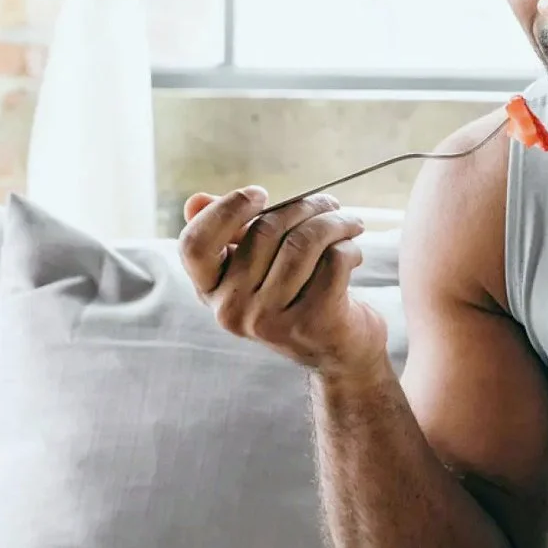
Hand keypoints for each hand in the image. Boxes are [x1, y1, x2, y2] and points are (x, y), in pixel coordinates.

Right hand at [179, 187, 385, 373]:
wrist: (337, 353)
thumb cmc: (295, 297)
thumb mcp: (256, 268)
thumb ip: (228, 234)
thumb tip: (195, 201)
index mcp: (211, 291)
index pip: (195, 245)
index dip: (225, 210)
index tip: (260, 194)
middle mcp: (231, 309)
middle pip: (263, 231)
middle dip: (303, 207)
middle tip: (328, 203)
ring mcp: (269, 320)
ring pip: (303, 242)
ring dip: (334, 223)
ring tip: (349, 223)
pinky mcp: (311, 322)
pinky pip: (333, 260)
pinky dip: (348, 247)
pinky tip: (352, 253)